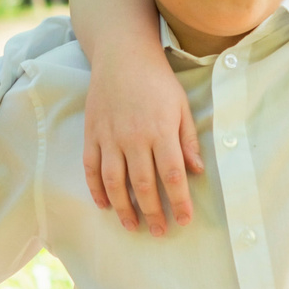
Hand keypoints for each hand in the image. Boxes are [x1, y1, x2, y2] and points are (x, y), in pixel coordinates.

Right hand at [82, 61, 202, 235]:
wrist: (122, 56)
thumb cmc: (157, 81)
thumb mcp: (182, 106)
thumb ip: (188, 139)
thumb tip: (197, 171)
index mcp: (160, 131)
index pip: (171, 175)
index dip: (179, 201)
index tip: (185, 220)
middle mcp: (133, 137)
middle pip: (142, 185)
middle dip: (152, 213)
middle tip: (159, 232)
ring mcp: (109, 136)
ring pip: (114, 182)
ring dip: (123, 208)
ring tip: (132, 226)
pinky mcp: (92, 133)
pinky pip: (91, 168)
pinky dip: (96, 189)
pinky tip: (105, 205)